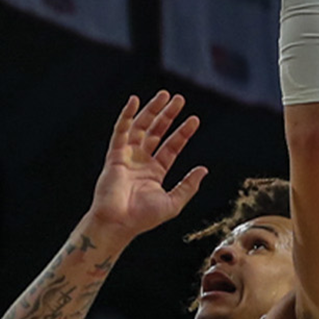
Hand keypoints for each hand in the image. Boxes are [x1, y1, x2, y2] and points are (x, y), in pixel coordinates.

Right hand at [87, 91, 206, 239]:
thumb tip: (203, 170)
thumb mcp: (173, 203)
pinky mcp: (114, 156)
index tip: (194, 120)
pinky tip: (134, 102)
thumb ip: (188, 186)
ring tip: (164, 96)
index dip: (182, 133)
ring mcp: (127, 157)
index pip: (171, 147)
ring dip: (151, 111)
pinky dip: (126, 116)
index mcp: (154, 173)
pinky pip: (120, 132)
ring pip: (140, 128)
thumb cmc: (142, 218)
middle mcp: (141, 162)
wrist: (118, 223)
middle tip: (179, 99)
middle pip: (156, 132)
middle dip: (167, 115)